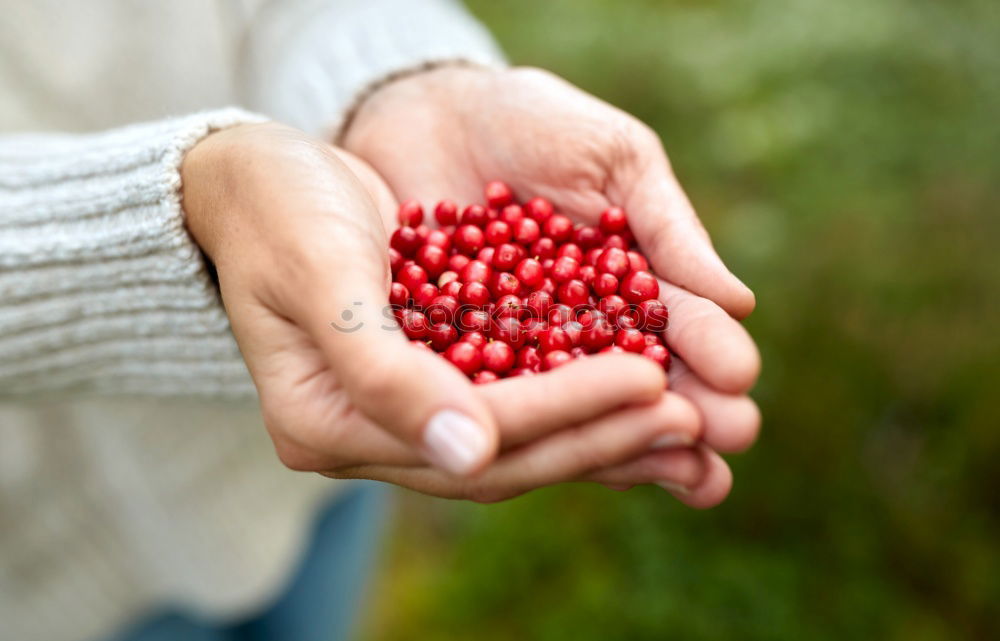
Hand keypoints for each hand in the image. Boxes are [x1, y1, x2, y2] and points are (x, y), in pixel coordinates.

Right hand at [180, 122, 721, 503]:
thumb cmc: (277, 211)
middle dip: (601, 436)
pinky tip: (639, 391)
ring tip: (687, 422)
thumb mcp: (321, 275)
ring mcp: (400, 415)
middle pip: (503, 455)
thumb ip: (385, 374)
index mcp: (326, 425)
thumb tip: (472, 453)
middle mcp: (367, 436)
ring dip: (604, 432)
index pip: (468, 435)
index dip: (564, 413)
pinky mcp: (430, 381)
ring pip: (519, 440)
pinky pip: (515, 400)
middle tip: (695, 419)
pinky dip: (577, 398)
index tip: (653, 382)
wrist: (256, 180)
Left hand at [341, 66, 761, 501]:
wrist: (430, 110)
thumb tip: (740, 301)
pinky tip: (556, 452)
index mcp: (633, 279)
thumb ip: (666, 227)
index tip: (740, 381)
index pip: (679, 325)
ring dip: (623, 440)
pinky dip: (522, 422)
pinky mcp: (455, 356)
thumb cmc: (533, 122)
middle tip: (726, 442)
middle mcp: (584, 327)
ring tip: (679, 476)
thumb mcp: (612, 159)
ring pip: (575, 405)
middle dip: (685, 414)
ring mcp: (522, 348)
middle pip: (638, 382)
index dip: (712, 354)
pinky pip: (491, 393)